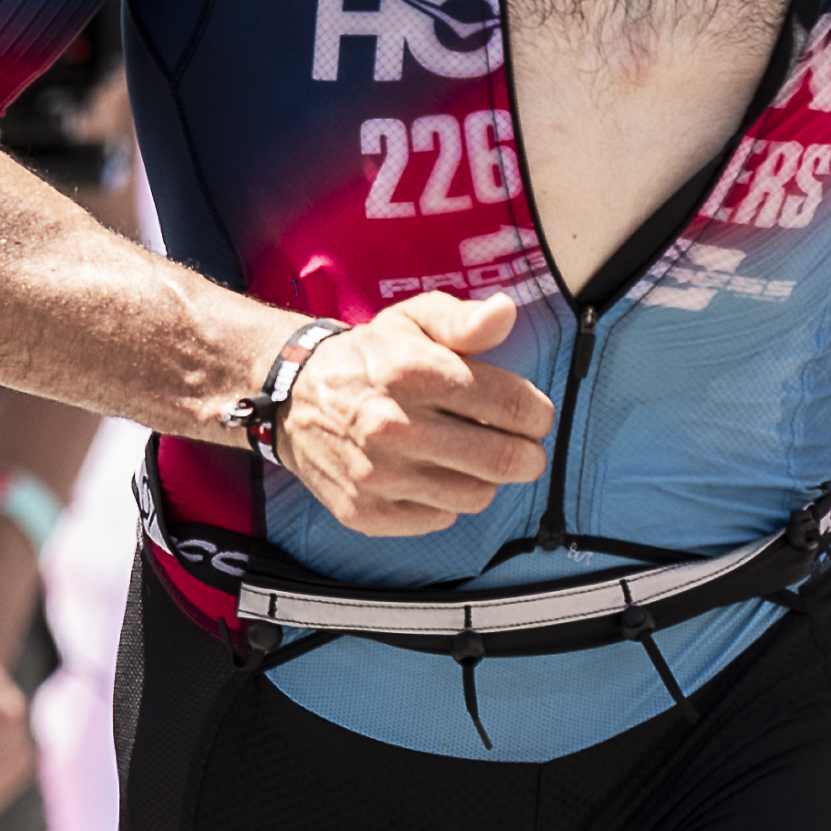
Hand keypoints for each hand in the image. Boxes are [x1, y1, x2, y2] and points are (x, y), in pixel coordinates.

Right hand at [275, 292, 552, 539]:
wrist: (293, 399)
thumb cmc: (370, 358)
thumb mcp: (413, 320)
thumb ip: (463, 320)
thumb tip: (505, 312)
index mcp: (413, 372)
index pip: (512, 407)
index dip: (537, 414)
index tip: (533, 415)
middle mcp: (393, 426)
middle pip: (503, 461)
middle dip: (527, 455)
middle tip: (522, 447)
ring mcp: (377, 475)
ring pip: (476, 496)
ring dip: (484, 478)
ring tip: (469, 457)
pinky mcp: (366, 511)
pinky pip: (439, 518)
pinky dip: (444, 500)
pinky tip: (430, 474)